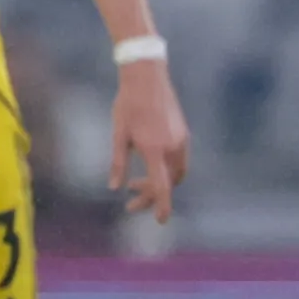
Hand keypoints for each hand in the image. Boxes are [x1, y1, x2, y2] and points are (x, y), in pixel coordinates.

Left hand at [109, 58, 191, 222]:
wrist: (147, 77)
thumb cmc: (127, 104)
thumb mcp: (118, 135)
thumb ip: (118, 163)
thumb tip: (114, 187)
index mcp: (154, 149)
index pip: (162, 185)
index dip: (161, 205)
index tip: (161, 221)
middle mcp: (172, 147)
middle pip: (168, 183)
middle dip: (152, 196)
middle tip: (130, 203)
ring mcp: (181, 140)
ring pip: (176, 173)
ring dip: (160, 183)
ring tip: (136, 184)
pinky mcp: (183, 133)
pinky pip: (179, 161)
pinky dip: (166, 171)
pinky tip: (149, 167)